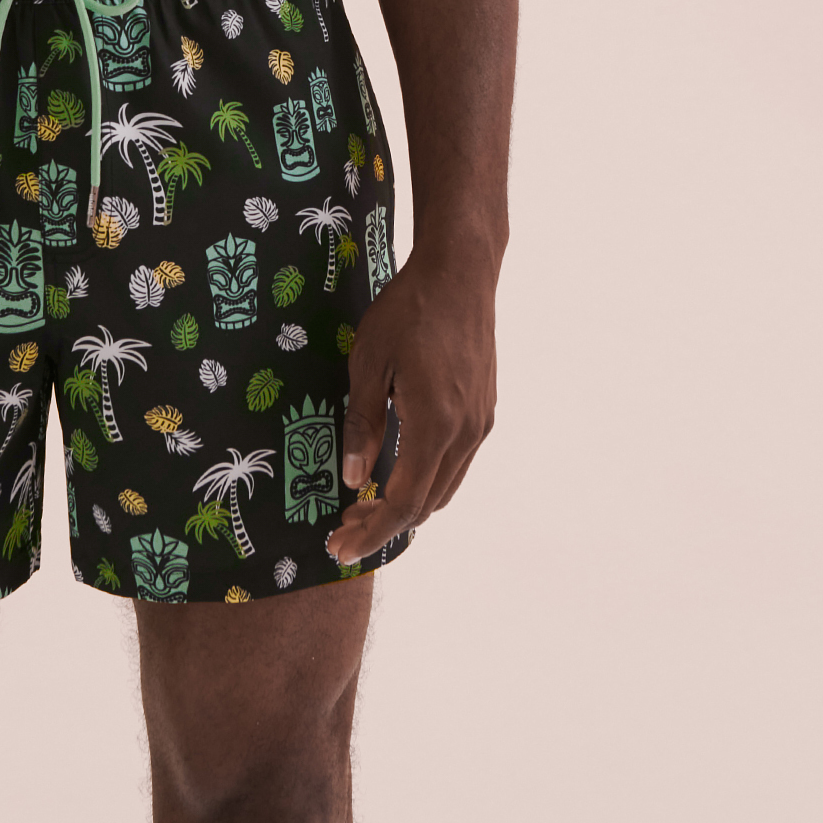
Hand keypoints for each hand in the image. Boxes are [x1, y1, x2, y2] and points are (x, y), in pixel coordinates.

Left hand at [324, 240, 496, 566]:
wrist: (460, 273)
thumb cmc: (407, 311)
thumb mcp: (369, 363)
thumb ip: (362, 424)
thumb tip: (354, 481)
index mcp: (435, 425)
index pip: (402, 502)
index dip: (370, 531)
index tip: (339, 548)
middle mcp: (466, 433)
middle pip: (426, 504)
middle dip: (383, 524)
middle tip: (343, 528)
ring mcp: (480, 423)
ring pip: (444, 487)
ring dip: (407, 504)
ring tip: (365, 504)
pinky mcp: (484, 410)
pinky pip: (455, 463)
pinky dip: (426, 479)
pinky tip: (398, 468)